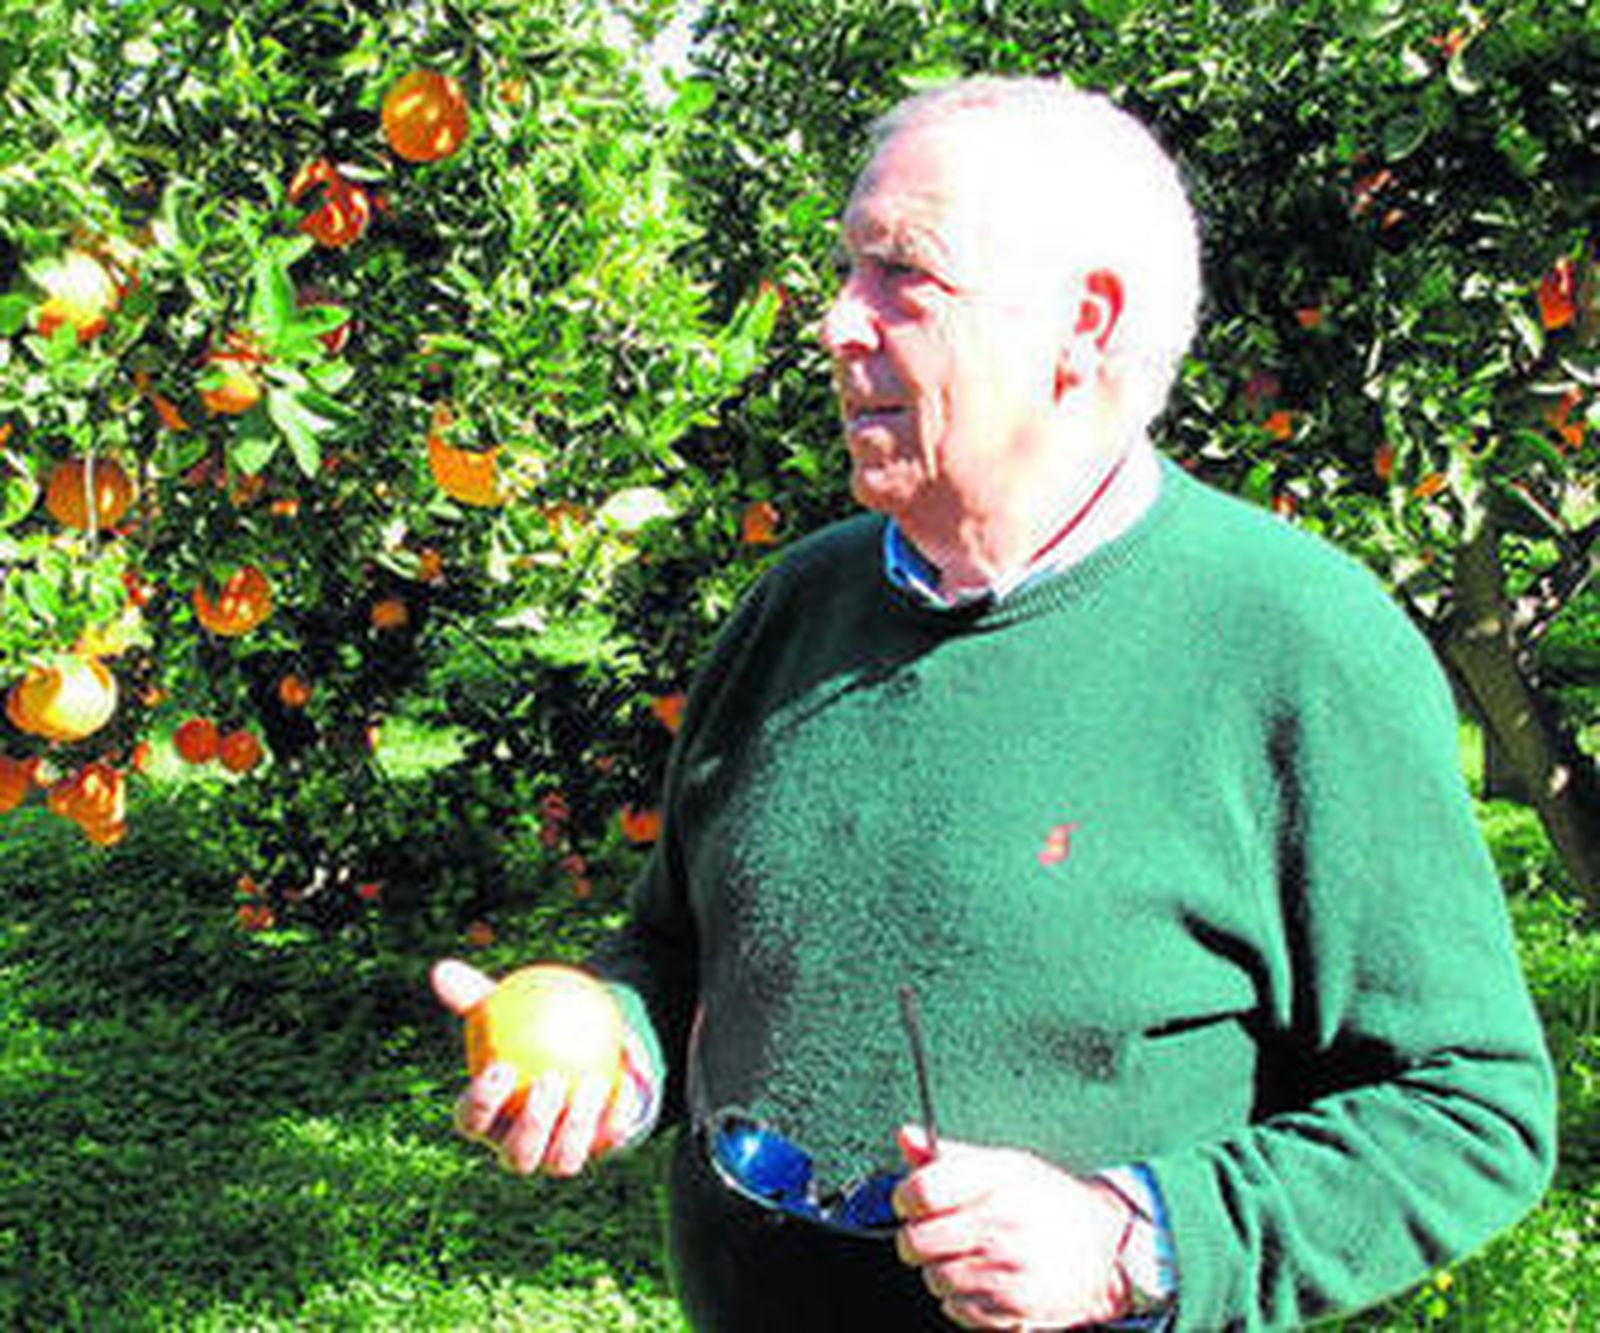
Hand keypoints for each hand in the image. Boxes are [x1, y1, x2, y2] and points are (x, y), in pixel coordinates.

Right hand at [431, 958, 654, 1176]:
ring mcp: (558, 1157)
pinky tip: (628, 1080)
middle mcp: (519, 1149)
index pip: (471, 1121)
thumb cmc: (530, 1029)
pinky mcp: (599, 1151)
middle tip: (550, 1080)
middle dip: (532, 1126)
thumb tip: (443, 969)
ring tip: (591, 1083)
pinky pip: (611, 1137)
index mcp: (488, 1121)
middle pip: (518, 1155)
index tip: (500, 1067)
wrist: (580, 1048)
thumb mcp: (505, 1009)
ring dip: (578, 1126)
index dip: (481, 1104)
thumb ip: (474, 995)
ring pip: (563, 1160)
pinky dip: (619, 1111)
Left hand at [892, 1125, 1132, 1330]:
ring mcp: (1006, 1267)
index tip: (910, 1202)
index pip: (921, 1191)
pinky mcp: (1014, 1305)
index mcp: (995, 1179)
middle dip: (919, 1238)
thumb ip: (949, 1155)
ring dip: (941, 1271)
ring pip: (934, 1278)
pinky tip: (986, 1280)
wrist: (1105, 1244)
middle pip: (916, 1241)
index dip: (905, 1198)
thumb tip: (906, 1136)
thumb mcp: (1004, 1164)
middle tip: (938, 1233)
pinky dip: (963, 1299)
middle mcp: (1000, 1223)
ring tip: (969, 1256)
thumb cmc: (1048, 1200)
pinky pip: (958, 1309)